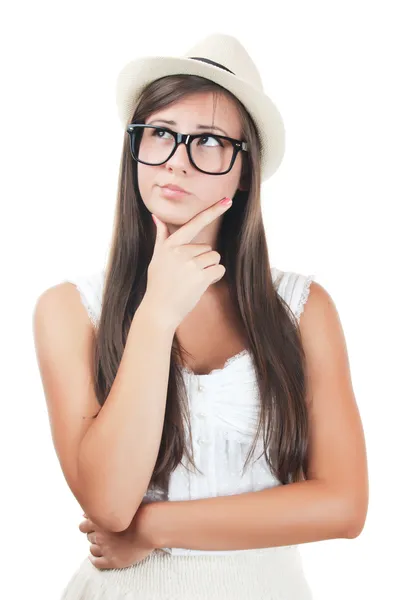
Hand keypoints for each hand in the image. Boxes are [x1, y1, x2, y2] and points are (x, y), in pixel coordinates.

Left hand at [79, 504, 154, 569]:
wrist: (150, 528)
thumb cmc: (138, 513)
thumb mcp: (120, 506)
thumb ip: (102, 508)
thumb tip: (84, 512)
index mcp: (100, 521)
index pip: (83, 526)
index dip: (88, 526)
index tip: (95, 525)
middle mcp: (100, 535)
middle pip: (88, 537)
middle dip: (93, 535)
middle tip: (102, 534)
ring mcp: (105, 548)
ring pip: (92, 549)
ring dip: (95, 546)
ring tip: (102, 544)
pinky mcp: (112, 560)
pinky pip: (96, 563)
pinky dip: (93, 560)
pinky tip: (94, 558)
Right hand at [144, 196, 232, 330]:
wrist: (159, 310)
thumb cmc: (158, 285)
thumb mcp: (156, 258)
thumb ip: (161, 237)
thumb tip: (156, 217)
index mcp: (170, 245)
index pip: (194, 224)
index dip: (212, 212)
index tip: (227, 201)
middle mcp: (180, 252)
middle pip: (208, 247)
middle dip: (203, 260)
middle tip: (188, 275)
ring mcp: (190, 264)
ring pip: (215, 258)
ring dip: (209, 269)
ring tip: (193, 280)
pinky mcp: (200, 277)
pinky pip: (219, 270)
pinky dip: (214, 277)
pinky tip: (201, 285)